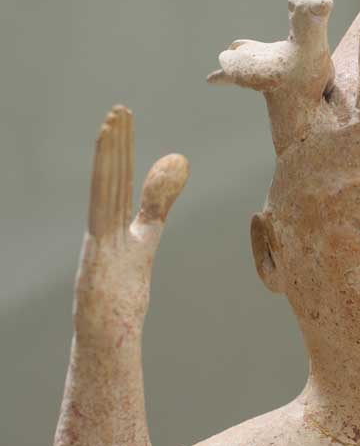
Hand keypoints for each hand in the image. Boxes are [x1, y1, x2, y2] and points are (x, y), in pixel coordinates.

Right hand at [74, 106, 188, 339]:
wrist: (105, 337)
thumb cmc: (122, 292)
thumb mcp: (144, 241)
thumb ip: (156, 207)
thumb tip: (175, 169)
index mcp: (110, 226)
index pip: (117, 180)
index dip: (121, 150)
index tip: (123, 119)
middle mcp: (99, 229)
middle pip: (109, 179)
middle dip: (115, 143)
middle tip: (121, 108)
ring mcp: (97, 243)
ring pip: (103, 192)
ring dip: (109, 156)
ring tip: (113, 122)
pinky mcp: (99, 258)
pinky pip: (103, 216)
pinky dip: (106, 186)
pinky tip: (111, 163)